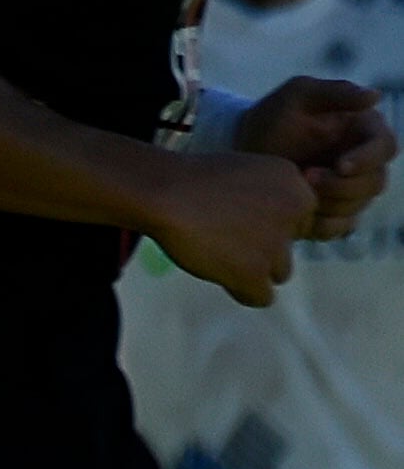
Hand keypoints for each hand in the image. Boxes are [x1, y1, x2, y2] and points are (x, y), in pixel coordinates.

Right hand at [143, 147, 317, 306]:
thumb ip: (270, 194)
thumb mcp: (249, 171)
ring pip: (280, 272)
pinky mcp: (254, 272)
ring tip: (221, 257)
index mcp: (295, 184)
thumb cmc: (194, 179)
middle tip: (230, 239)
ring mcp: (276, 245)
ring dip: (254, 269)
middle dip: (266, 248)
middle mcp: (295, 213)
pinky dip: (243, 291)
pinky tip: (223, 276)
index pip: (301, 219)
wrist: (166, 193)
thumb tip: (272, 223)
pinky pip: (262, 297)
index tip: (242, 221)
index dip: (269, 223)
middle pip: (292, 246)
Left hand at [241, 75, 394, 238]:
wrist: (240, 147)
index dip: (368, 159)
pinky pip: (340, 227)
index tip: (339, 165)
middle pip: (375, 182)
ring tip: (296, 189)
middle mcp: (364, 162)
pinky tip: (300, 216)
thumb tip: (375, 96)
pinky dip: (323, 225)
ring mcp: (348, 189)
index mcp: (363, 132)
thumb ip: (335, 91)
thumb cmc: (273, 116)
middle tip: (305, 177)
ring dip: (329, 203)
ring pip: (358, 206)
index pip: (385, 147)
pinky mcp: (331, 212)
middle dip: (341, 184)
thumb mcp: (298, 95)